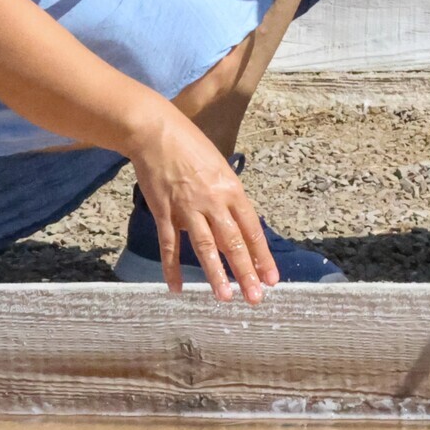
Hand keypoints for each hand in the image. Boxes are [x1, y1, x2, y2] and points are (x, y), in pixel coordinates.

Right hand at [127, 107, 279, 302]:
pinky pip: (169, 244)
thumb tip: (237, 227)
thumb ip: (229, 198)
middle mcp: (213, 201)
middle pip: (233, 242)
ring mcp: (187, 208)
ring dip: (215, 274)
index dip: (262, 256)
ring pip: (205, 247)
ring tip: (224, 297)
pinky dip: (172, 267)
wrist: (157, 132)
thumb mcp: (221, 168)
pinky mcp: (164, 211)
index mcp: (232, 190)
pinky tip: (176, 287)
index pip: (252, 230)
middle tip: (255, 297)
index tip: (272, 278)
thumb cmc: (191, 147)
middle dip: (246, 272)